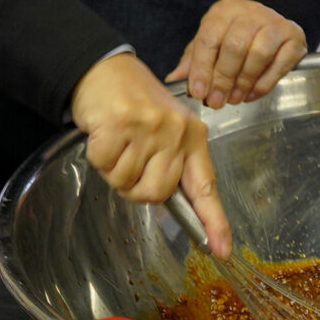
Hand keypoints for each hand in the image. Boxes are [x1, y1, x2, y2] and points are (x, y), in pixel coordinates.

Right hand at [73, 54, 228, 253]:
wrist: (105, 69)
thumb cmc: (135, 105)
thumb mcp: (167, 129)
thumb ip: (173, 164)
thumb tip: (170, 203)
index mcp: (193, 137)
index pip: (205, 186)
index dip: (213, 221)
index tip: (221, 250)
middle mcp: (176, 132)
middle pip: (157, 194)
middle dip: (136, 187)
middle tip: (129, 160)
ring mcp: (148, 127)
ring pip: (127, 182)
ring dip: (115, 170)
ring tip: (117, 142)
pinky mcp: (119, 123)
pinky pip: (105, 165)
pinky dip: (98, 157)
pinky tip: (103, 134)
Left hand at [165, 0, 305, 108]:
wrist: (272, 23)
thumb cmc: (236, 35)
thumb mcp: (212, 41)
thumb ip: (194, 59)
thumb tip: (174, 79)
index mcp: (224, 10)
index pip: (209, 38)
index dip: (202, 68)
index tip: (197, 92)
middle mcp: (251, 11)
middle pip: (234, 46)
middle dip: (223, 78)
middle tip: (216, 101)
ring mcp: (275, 23)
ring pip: (258, 54)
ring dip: (243, 82)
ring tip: (234, 99)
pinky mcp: (294, 37)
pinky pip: (279, 64)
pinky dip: (264, 83)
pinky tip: (251, 94)